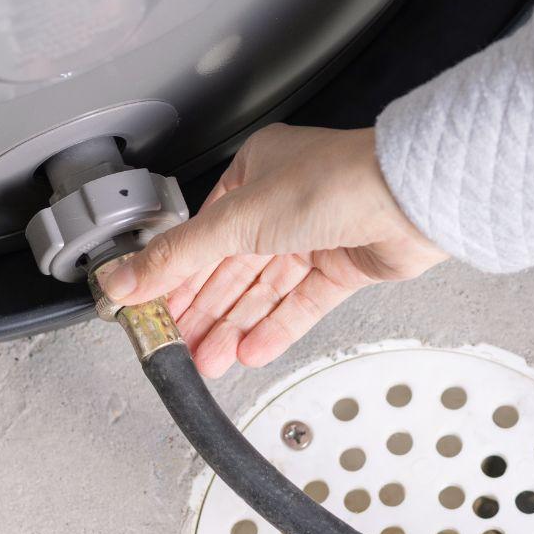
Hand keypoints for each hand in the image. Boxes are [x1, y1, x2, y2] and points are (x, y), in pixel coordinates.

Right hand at [95, 125, 446, 377]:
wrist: (409, 198)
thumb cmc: (336, 180)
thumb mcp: (237, 220)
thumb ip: (177, 257)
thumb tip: (123, 278)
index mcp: (253, 172)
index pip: (202, 234)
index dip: (175, 276)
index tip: (150, 309)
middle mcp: (284, 202)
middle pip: (231, 267)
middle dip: (204, 311)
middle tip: (176, 346)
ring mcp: (316, 234)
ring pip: (264, 289)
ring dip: (234, 326)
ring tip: (209, 360)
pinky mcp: (345, 265)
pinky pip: (300, 303)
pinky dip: (275, 328)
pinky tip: (250, 351)